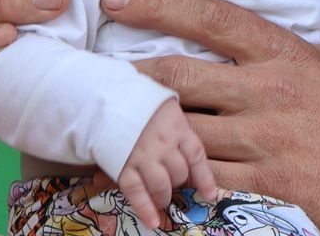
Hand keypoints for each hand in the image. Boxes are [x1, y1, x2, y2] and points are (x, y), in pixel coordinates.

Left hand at [110, 0, 319, 235]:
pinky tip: (145, 168)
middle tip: (95, 64)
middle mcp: (268, 94)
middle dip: (132, 70)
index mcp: (287, 56)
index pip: (213, 18)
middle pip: (179, 75)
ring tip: (109, 117)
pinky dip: (170, 173)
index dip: (160, 5)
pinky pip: (199, 178)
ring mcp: (261, 144)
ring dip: (144, 125)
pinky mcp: (258, 188)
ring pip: (181, 129)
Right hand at [117, 99, 219, 228]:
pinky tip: (153, 221)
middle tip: (174, 187)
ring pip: (161, 186)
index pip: (196, 156)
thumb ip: (178, 134)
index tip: (210, 195)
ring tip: (162, 201)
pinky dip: (145, 209)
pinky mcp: (123, 165)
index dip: (205, 178)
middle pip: (180, 174)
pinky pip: (136, 192)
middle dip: (179, 185)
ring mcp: (143, 156)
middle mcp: (163, 144)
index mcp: (177, 127)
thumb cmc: (142, 107)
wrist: (108, 98)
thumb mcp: (168, 112)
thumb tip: (190, 164)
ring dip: (164, 198)